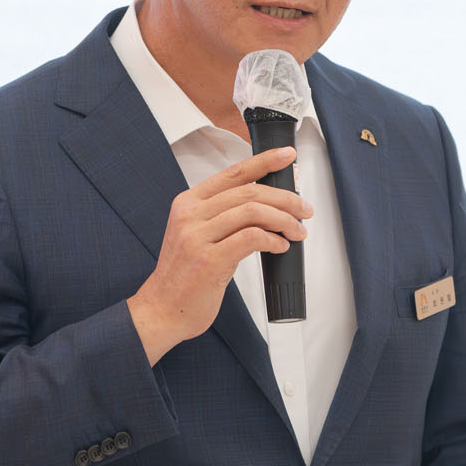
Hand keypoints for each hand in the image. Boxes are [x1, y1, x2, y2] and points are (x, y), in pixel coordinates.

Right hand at [127, 147, 312, 365]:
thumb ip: (221, 217)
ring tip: (297, 231)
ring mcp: (197, 237)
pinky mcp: (208, 260)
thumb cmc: (184, 276)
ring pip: (253, 211)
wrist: (162, 309)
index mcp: (188, 203)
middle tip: (304, 209)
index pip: (233, 173)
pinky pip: (251, 238)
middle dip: (285, 198)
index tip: (287, 156)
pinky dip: (273, 239)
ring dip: (284, 220)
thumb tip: (267, 207)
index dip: (264, 161)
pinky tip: (280, 246)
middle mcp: (190, 214)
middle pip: (249, 191)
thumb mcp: (195, 235)